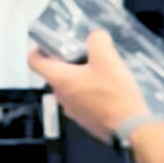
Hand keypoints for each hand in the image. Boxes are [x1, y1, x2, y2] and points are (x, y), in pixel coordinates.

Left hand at [28, 29, 149, 142]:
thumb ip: (98, 41)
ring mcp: (71, 110)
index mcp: (59, 79)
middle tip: (83, 53)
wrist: (130, 127)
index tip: (49, 44)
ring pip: (69, 87)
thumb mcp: (108, 59)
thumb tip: (95, 35)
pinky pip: (81, 100)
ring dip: (79, 77)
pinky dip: (88, 91)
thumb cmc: (113, 92)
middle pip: (54, 74)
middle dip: (66, 62)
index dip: (37, 50)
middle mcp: (60, 96)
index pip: (34, 62)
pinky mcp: (85, 120)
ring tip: (99, 69)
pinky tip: (107, 88)